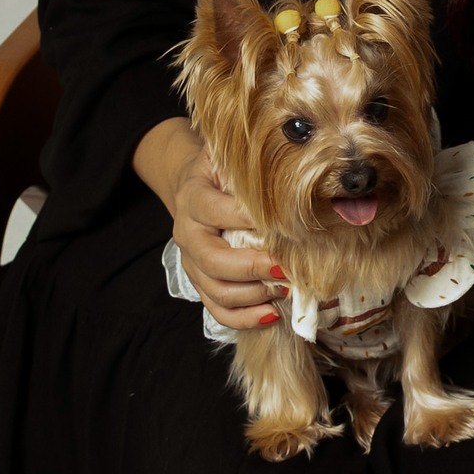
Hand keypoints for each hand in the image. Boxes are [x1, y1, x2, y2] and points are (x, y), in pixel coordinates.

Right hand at [133, 117, 284, 328]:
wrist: (194, 190)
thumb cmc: (221, 174)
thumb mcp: (227, 158)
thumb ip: (244, 162)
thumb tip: (286, 156)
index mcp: (193, 199)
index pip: (216, 211)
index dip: (248, 219)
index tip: (282, 224)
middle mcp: (187, 234)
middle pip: (213, 260)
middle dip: (253, 267)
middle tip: (285, 267)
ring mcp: (191, 263)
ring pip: (216, 290)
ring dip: (253, 294)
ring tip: (284, 289)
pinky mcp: (200, 283)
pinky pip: (217, 310)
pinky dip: (244, 318)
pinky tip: (271, 313)